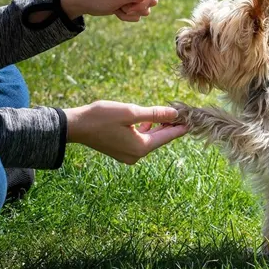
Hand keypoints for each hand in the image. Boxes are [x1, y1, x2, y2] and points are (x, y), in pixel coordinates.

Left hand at [60, 0, 158, 21]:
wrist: (83, 0)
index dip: (142, 3)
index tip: (127, 7)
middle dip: (137, 8)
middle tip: (122, 7)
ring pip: (147, 7)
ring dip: (131, 12)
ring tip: (117, 7)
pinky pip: (140, 12)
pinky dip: (128, 14)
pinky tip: (117, 9)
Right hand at [64, 101, 187, 163]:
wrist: (75, 127)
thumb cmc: (101, 117)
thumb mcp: (131, 112)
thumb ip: (154, 114)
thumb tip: (174, 114)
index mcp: (141, 147)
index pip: (167, 137)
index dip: (180, 127)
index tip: (193, 120)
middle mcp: (136, 155)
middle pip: (159, 139)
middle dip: (170, 126)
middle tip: (182, 114)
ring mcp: (128, 155)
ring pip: (150, 140)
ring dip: (158, 128)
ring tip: (168, 115)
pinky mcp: (120, 151)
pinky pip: (139, 141)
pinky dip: (146, 131)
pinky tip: (148, 121)